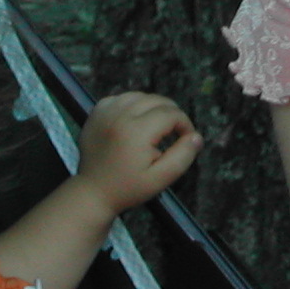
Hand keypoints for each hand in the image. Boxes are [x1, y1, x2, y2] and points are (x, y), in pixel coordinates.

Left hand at [74, 92, 201, 213]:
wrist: (93, 192)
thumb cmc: (129, 188)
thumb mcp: (160, 179)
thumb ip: (182, 157)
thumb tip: (196, 136)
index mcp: (136, 131)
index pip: (171, 114)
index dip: (184, 124)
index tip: (186, 138)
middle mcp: (120, 115)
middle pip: (157, 100)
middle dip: (171, 114)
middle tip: (173, 132)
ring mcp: (106, 111)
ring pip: (140, 96)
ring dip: (153, 107)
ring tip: (155, 126)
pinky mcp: (97, 112)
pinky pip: (122, 98)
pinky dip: (133, 105)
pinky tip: (134, 121)